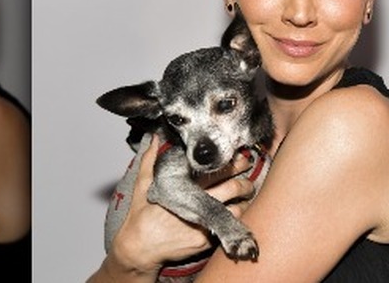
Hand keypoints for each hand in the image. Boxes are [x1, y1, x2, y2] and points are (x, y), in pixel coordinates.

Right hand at [107, 135, 255, 274]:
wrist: (139, 249)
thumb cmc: (140, 217)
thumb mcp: (141, 186)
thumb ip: (149, 161)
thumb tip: (155, 139)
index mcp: (183, 188)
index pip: (215, 171)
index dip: (232, 164)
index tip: (241, 158)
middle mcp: (195, 204)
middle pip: (232, 187)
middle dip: (245, 180)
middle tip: (250, 177)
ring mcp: (202, 224)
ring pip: (237, 208)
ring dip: (245, 200)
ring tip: (247, 194)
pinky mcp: (205, 240)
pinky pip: (228, 227)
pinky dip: (237, 219)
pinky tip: (239, 212)